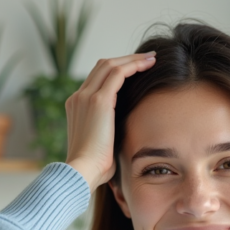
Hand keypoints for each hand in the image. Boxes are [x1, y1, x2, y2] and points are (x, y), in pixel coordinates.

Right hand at [65, 52, 155, 191]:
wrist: (83, 171)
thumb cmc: (94, 167)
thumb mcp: (101, 144)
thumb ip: (108, 132)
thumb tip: (124, 134)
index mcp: (77, 106)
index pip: (97, 79)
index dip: (117, 70)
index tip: (136, 70)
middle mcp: (78, 97)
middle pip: (102, 66)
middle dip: (126, 59)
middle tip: (147, 58)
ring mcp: (86, 97)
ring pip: (110, 65)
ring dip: (132, 59)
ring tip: (151, 58)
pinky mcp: (98, 101)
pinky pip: (118, 73)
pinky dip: (134, 65)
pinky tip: (149, 65)